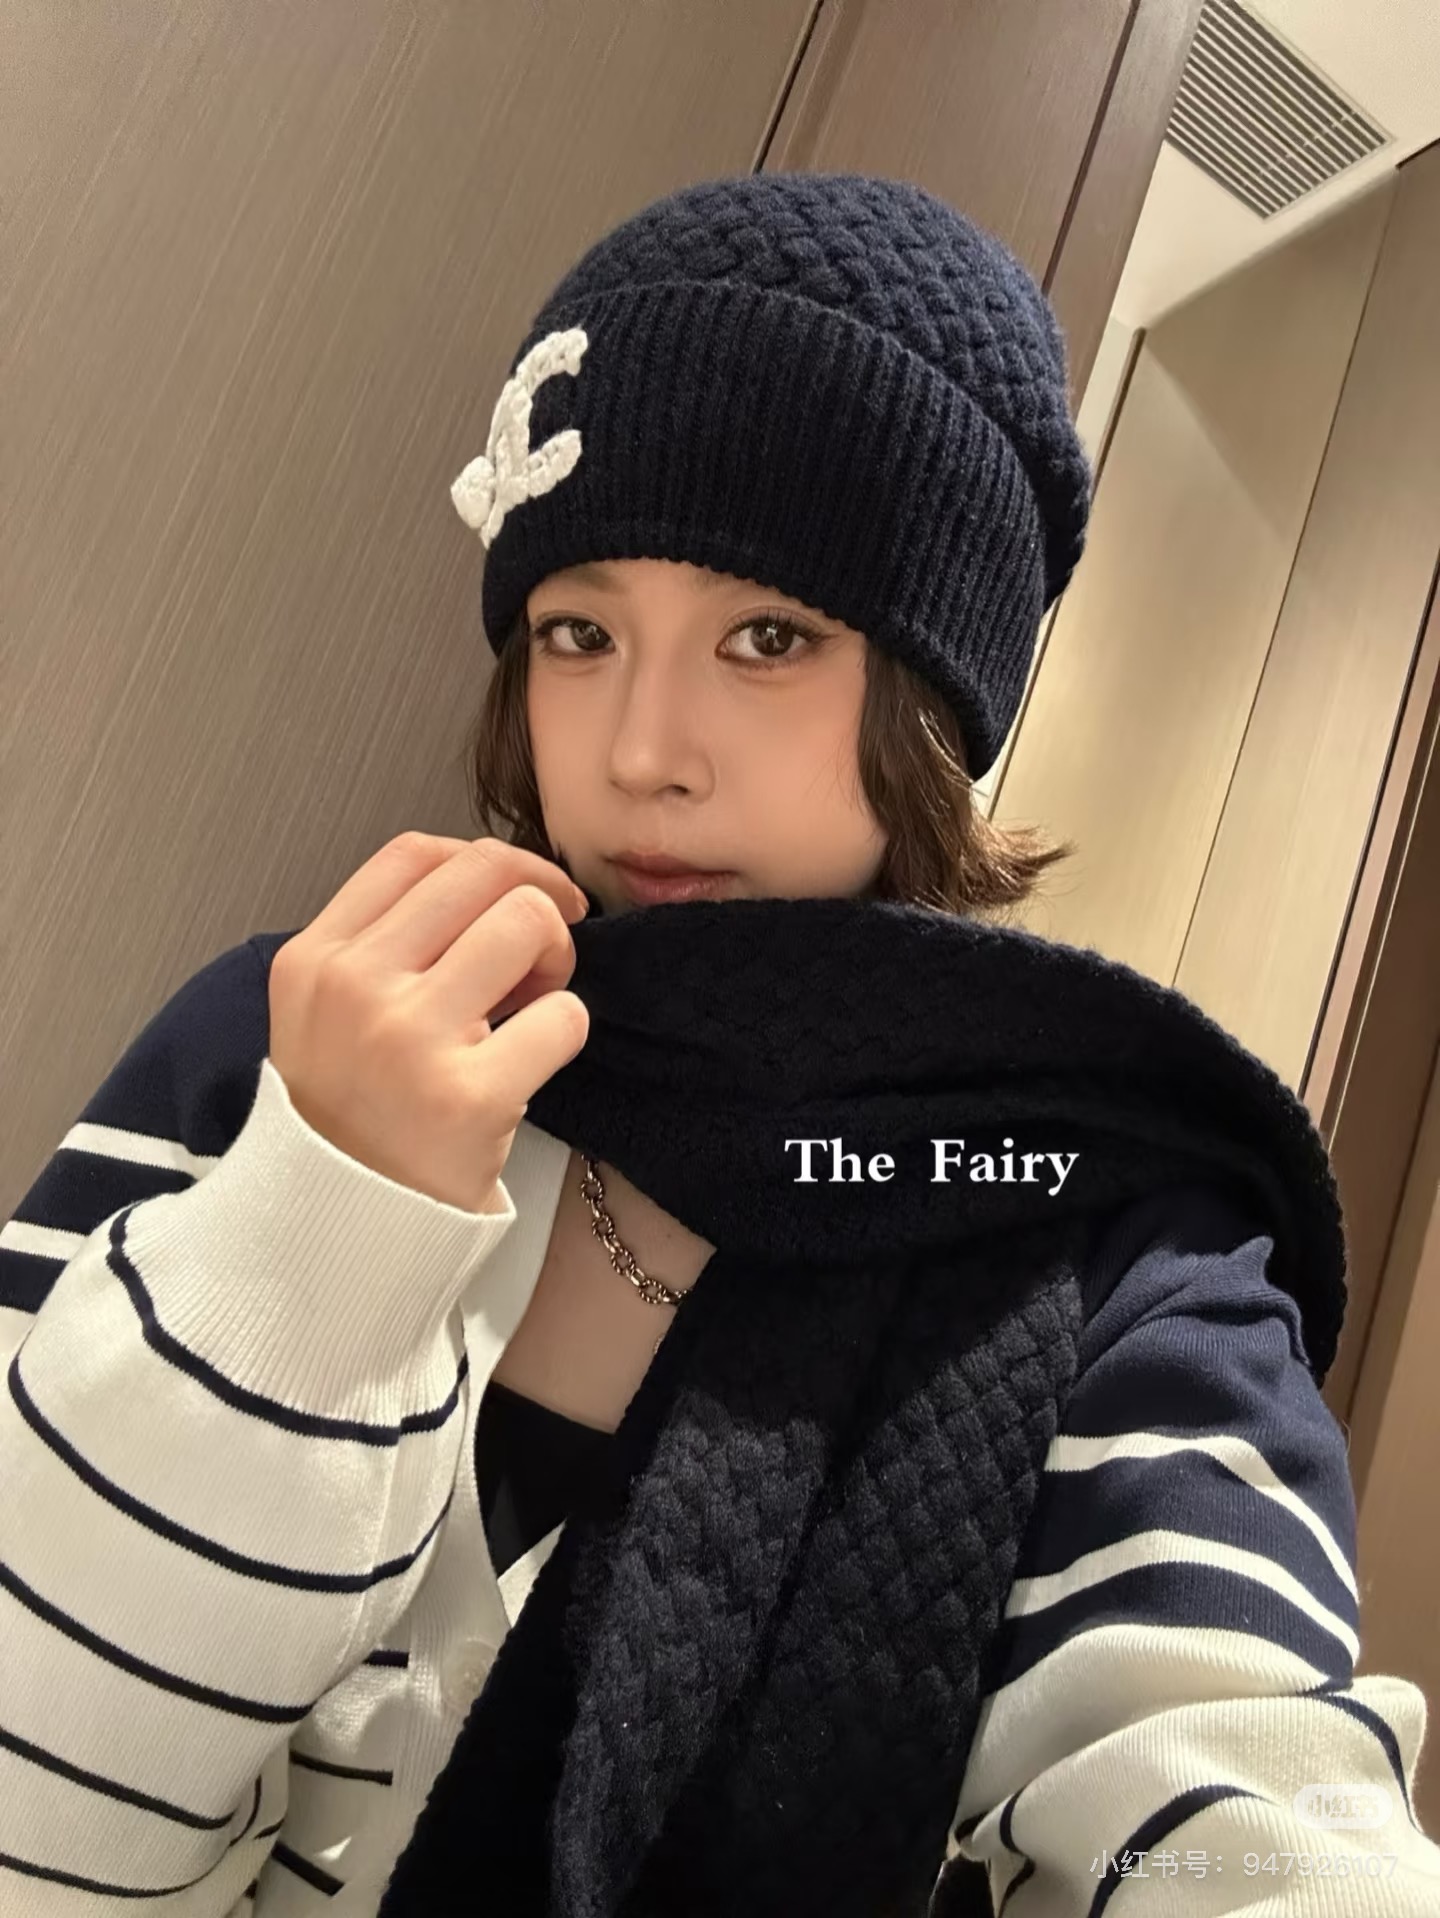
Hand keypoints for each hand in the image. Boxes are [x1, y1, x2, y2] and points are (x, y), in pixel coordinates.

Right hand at [268, 833, 589, 1213]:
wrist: (341, 1231)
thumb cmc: (352, 1118)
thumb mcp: (326, 1015)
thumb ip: (386, 944)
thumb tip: (496, 883)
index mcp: (315, 959)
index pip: (415, 854)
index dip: (488, 861)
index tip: (520, 891)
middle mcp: (354, 986)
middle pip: (482, 875)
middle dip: (534, 902)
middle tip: (541, 958)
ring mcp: (409, 1038)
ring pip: (528, 923)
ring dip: (554, 959)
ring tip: (531, 1010)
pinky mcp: (469, 1096)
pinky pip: (565, 1015)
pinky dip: (565, 1031)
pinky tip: (531, 1063)